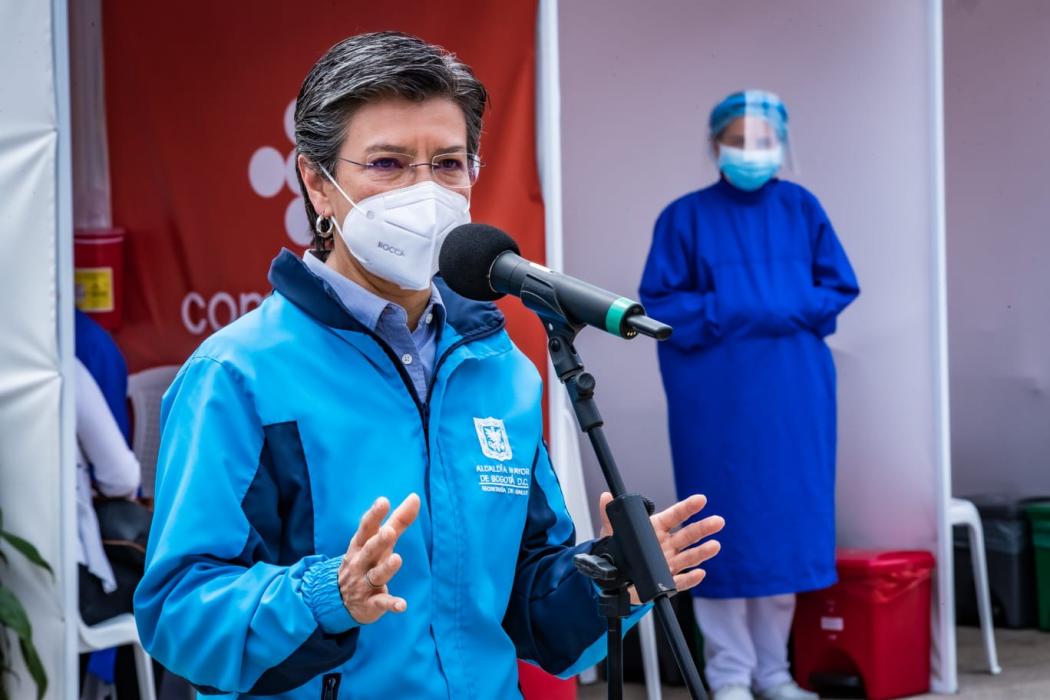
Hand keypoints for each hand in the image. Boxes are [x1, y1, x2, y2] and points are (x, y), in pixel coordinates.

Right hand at [338, 493, 419, 623]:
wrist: (337, 600)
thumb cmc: (365, 561)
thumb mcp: (377, 541)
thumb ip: (398, 520)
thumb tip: (415, 497)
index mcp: (361, 545)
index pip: (366, 528)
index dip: (374, 515)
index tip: (383, 501)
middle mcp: (360, 563)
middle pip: (370, 550)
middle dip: (379, 541)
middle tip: (389, 531)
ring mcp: (364, 584)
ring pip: (376, 575)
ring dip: (386, 568)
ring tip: (396, 559)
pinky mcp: (370, 604)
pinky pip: (381, 603)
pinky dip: (391, 604)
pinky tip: (402, 605)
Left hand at [598, 492, 722, 604]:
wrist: (614, 580)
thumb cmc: (617, 552)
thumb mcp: (611, 534)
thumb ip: (610, 516)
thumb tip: (605, 497)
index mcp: (655, 529)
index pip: (674, 516)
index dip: (687, 508)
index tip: (701, 500)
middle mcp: (665, 545)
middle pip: (687, 535)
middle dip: (703, 528)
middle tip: (718, 521)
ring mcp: (668, 563)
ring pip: (689, 557)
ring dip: (702, 552)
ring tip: (715, 546)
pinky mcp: (666, 582)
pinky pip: (681, 581)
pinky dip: (691, 578)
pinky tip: (699, 573)